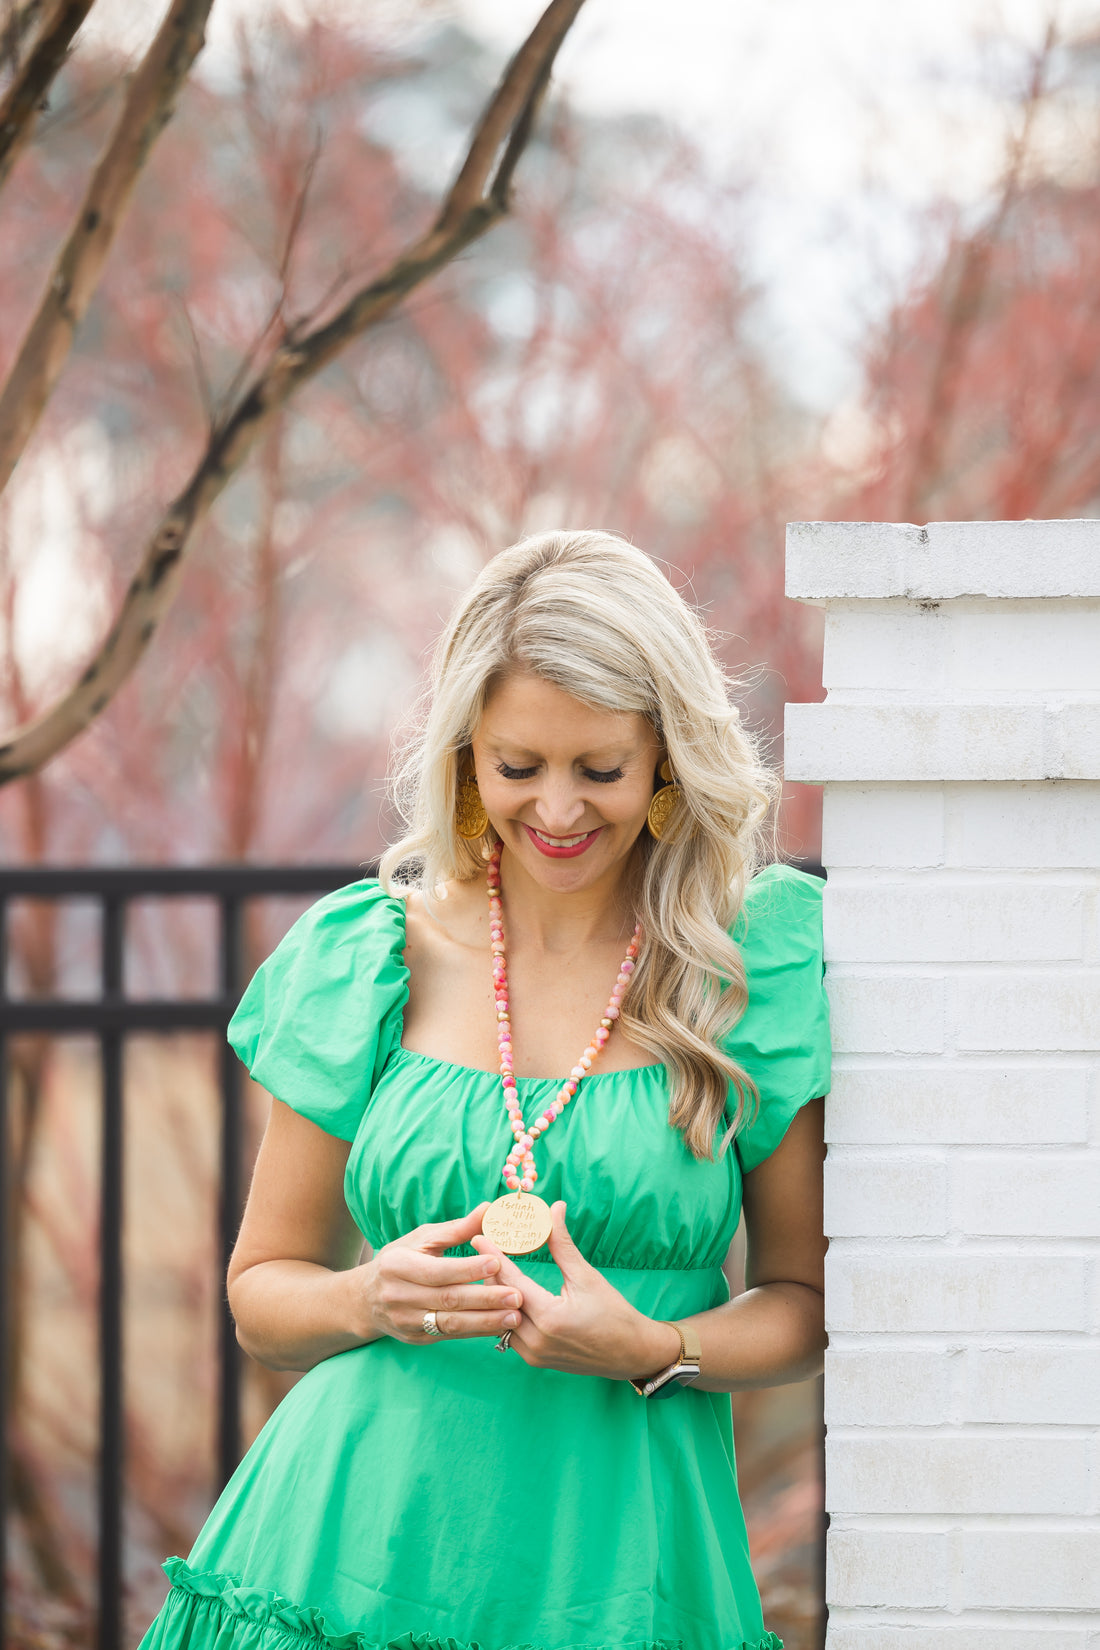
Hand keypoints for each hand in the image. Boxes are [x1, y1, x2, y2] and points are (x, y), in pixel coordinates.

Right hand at [363, 1204, 523, 1342]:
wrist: (366, 1298)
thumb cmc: (400, 1259)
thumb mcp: (422, 1239)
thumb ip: (457, 1229)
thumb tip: (489, 1209)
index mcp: (397, 1266)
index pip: (438, 1270)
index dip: (467, 1268)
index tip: (497, 1263)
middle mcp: (398, 1296)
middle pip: (447, 1299)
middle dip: (485, 1299)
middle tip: (516, 1296)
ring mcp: (406, 1321)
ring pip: (450, 1323)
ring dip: (485, 1321)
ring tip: (514, 1317)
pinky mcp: (416, 1338)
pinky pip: (450, 1335)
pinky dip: (476, 1331)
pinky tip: (498, 1326)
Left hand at [471, 1201, 679, 1380]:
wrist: (631, 1353)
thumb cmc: (614, 1313)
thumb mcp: (587, 1276)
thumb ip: (562, 1244)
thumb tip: (554, 1208)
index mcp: (550, 1318)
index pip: (512, 1282)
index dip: (494, 1257)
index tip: (478, 1237)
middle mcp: (537, 1341)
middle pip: (500, 1302)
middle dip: (490, 1274)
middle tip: (481, 1249)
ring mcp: (534, 1355)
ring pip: (501, 1320)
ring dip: (495, 1296)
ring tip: (488, 1269)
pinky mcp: (536, 1360)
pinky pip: (510, 1334)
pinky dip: (505, 1313)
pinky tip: (502, 1295)